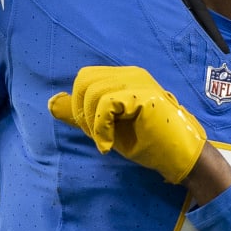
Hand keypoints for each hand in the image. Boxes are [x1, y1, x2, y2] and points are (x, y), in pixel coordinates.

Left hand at [49, 65, 206, 183]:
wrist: (179, 157)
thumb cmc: (148, 142)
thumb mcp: (107, 127)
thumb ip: (82, 113)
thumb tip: (52, 103)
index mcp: (124, 77)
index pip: (85, 78)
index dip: (80, 105)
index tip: (94, 131)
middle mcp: (131, 74)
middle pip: (84, 81)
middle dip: (82, 112)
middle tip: (97, 135)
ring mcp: (138, 82)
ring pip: (92, 92)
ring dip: (92, 123)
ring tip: (105, 141)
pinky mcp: (142, 95)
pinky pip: (105, 104)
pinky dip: (100, 128)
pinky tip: (107, 144)